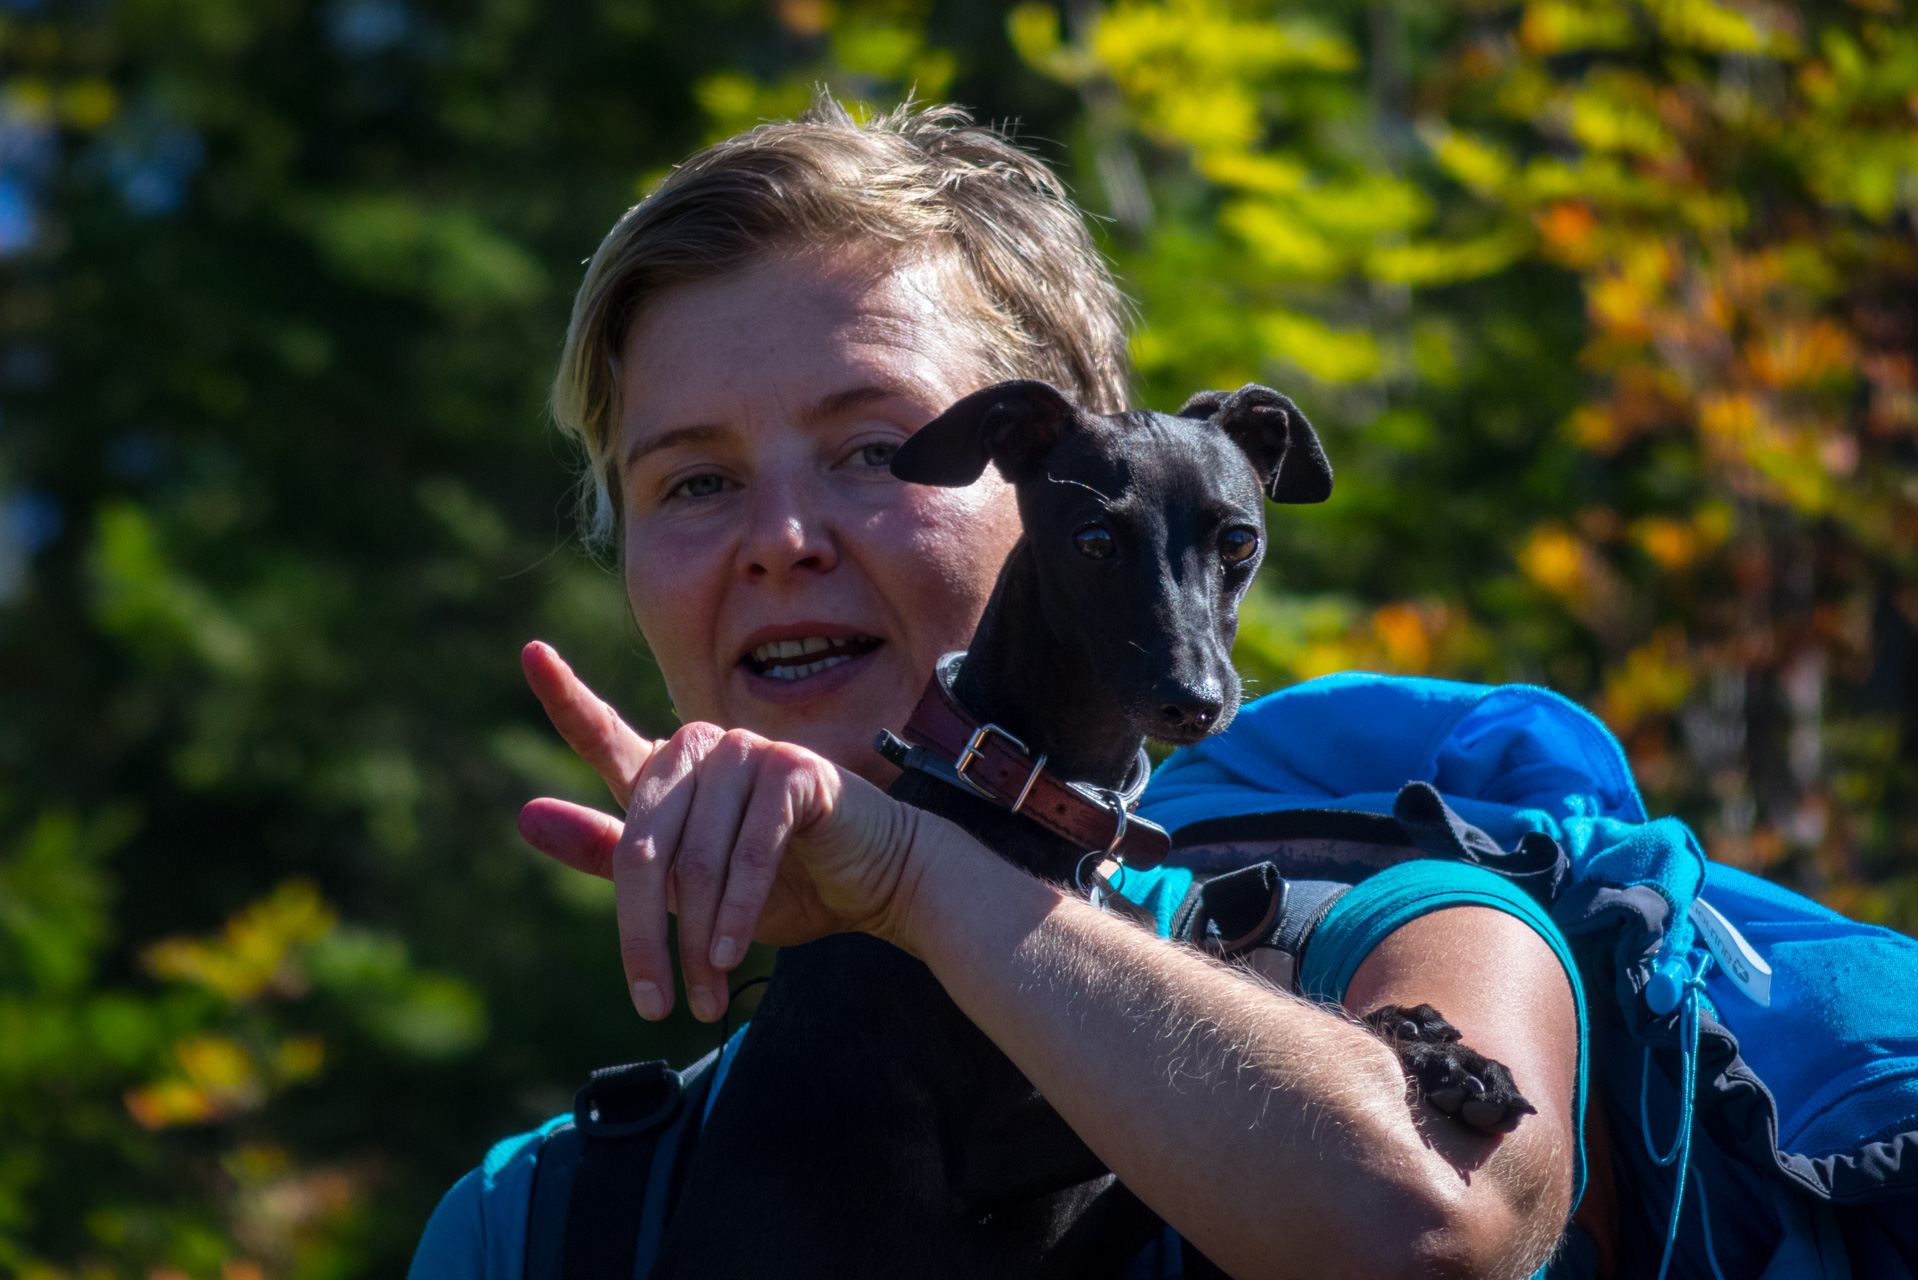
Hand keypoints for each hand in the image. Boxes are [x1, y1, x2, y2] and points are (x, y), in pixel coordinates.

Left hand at [515, 641, 930, 1021]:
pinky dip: (735, 913)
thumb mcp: (686, 889)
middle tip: (652, 1004)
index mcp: (670, 770)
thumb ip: (609, 855)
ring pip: (693, 862)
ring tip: (704, 999)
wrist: (884, 883)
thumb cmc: (787, 885)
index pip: (605, 734)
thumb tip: (525, 816)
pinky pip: (747, 853)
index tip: (530, 652)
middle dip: (642, 935)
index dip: (565, 696)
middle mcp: (703, 748)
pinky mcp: (794, 771)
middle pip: (641, 844)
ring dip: (696, 940)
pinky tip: (730, 956)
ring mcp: (749, 753)